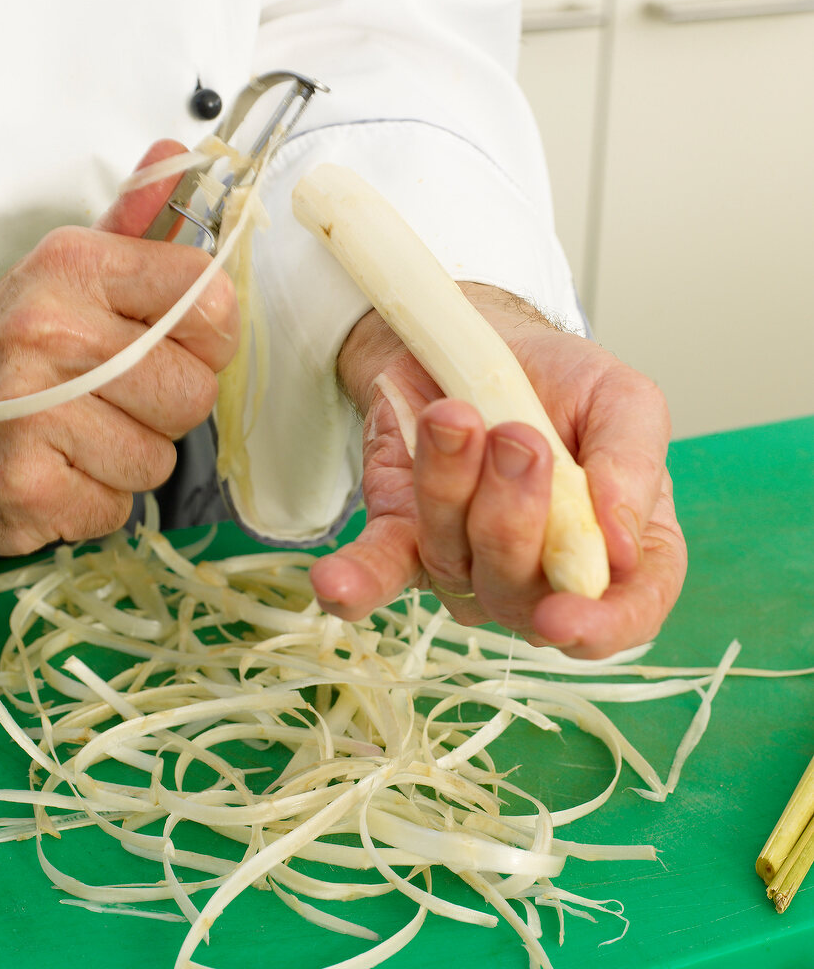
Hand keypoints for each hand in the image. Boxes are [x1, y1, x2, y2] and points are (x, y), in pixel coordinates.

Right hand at [0, 141, 238, 554]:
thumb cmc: (15, 352)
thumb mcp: (68, 275)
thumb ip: (134, 226)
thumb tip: (178, 157)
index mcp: (73, 266)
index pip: (210, 302)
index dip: (208, 337)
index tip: (174, 343)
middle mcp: (49, 329)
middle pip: (193, 392)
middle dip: (166, 408)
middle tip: (113, 398)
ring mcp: (32, 409)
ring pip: (159, 458)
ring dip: (129, 459)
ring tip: (79, 436)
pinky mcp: (25, 483)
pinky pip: (116, 506)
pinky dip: (94, 502)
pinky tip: (57, 471)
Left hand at [309, 283, 686, 658]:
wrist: (482, 339)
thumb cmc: (562, 382)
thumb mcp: (622, 401)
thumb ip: (634, 466)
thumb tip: (621, 550)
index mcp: (616, 549)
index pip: (627, 614)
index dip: (601, 629)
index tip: (565, 616)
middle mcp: (542, 575)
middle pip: (525, 595)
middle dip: (515, 516)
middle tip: (516, 437)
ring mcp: (469, 564)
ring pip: (455, 561)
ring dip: (450, 487)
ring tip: (455, 415)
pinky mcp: (404, 539)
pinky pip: (382, 571)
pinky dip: (358, 581)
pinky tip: (333, 583)